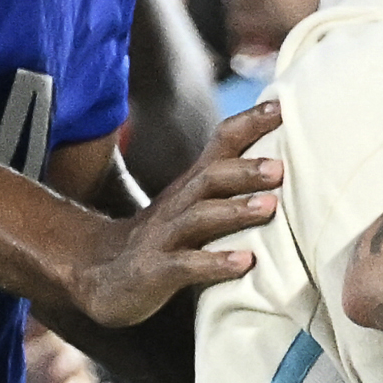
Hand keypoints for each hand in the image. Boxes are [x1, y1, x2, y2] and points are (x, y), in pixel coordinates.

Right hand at [63, 99, 278, 328]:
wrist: (98, 275)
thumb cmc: (162, 240)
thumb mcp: (192, 207)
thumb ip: (229, 185)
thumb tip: (283, 164)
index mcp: (191, 186)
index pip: (220, 144)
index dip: (248, 124)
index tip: (282, 107)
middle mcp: (177, 205)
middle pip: (210, 178)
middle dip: (245, 170)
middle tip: (281, 167)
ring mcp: (163, 238)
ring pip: (199, 217)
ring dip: (235, 210)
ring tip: (270, 206)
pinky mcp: (154, 272)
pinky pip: (185, 266)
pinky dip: (215, 263)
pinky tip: (245, 262)